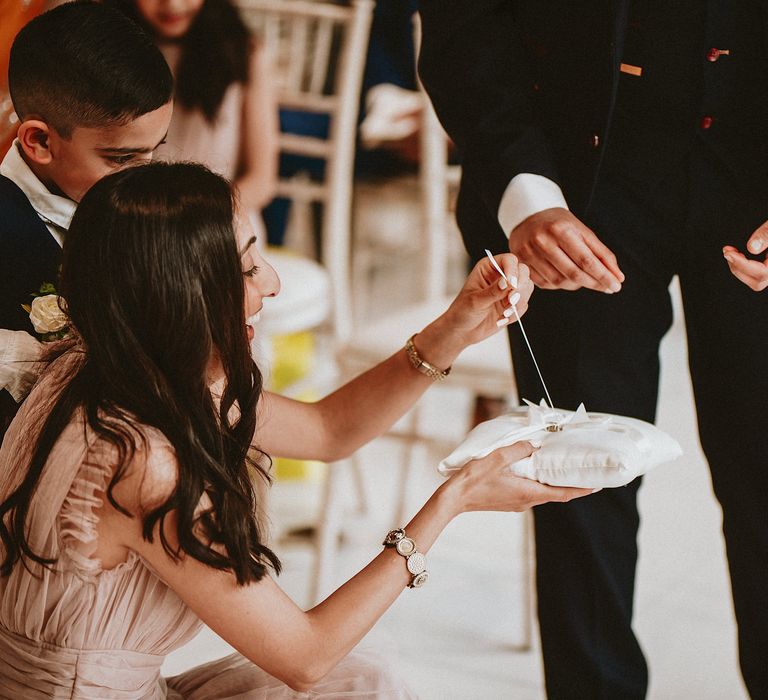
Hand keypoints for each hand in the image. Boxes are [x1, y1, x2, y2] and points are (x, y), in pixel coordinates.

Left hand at [436, 252, 533, 345]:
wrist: (462, 331)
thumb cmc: (462, 312)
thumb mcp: (476, 301)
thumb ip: (493, 291)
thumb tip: (508, 282)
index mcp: (488, 267)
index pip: (509, 260)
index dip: (513, 271)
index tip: (511, 285)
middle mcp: (500, 275)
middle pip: (523, 271)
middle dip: (520, 287)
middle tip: (511, 300)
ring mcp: (508, 290)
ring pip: (527, 288)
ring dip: (519, 302)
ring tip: (505, 313)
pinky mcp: (512, 303)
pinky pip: (524, 304)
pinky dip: (516, 313)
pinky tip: (502, 319)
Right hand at [442, 442, 592, 513]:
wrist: (454, 498)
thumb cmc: (474, 480)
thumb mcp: (497, 458)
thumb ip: (518, 449)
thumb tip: (534, 444)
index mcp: (528, 493)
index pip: (563, 494)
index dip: (581, 490)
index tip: (597, 486)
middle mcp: (526, 501)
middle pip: (555, 494)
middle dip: (570, 484)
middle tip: (582, 472)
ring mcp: (517, 503)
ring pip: (542, 493)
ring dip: (552, 483)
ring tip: (560, 468)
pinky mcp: (509, 501)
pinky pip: (530, 492)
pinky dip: (538, 483)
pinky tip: (534, 471)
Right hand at [509, 207, 623, 292]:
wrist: (528, 216)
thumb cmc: (559, 224)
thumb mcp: (582, 231)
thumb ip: (601, 254)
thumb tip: (618, 276)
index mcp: (561, 230)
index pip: (586, 260)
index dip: (603, 276)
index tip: (616, 286)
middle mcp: (543, 242)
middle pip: (573, 273)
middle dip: (593, 283)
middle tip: (607, 287)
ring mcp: (529, 254)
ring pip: (559, 282)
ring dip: (577, 285)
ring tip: (585, 279)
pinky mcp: (521, 263)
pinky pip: (545, 284)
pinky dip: (560, 285)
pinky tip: (566, 278)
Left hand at [723, 222, 767, 290]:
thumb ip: (767, 234)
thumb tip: (752, 248)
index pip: (763, 273)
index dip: (743, 265)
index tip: (729, 253)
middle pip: (758, 282)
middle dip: (739, 269)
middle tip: (728, 252)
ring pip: (757, 280)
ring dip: (740, 269)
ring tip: (731, 252)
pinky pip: (758, 273)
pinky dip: (745, 267)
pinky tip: (739, 255)